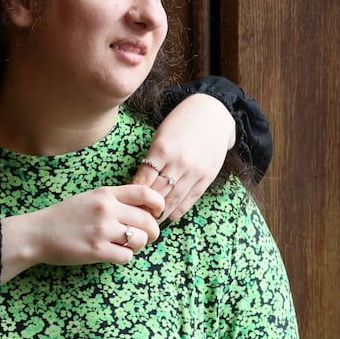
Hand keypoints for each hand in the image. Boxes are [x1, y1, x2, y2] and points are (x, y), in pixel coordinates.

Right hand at [0, 184, 163, 283]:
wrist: (37, 233)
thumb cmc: (64, 217)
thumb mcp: (89, 198)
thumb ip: (113, 201)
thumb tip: (144, 210)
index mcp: (105, 194)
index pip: (146, 194)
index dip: (158, 205)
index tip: (156, 214)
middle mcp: (106, 209)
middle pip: (148, 221)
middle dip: (152, 233)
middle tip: (144, 238)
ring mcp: (102, 230)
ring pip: (140, 240)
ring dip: (137, 246)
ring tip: (126, 246)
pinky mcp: (97, 250)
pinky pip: (126, 256)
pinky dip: (123, 257)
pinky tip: (113, 254)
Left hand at [132, 93, 234, 222]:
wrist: (213, 114)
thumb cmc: (181, 123)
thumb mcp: (161, 135)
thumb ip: (152, 158)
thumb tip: (138, 182)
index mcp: (162, 149)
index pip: (143, 179)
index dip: (134, 195)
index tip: (126, 205)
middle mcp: (179, 162)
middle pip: (158, 192)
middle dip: (145, 208)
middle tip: (134, 220)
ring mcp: (195, 171)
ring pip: (174, 199)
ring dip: (161, 214)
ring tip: (149, 223)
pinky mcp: (207, 176)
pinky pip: (191, 198)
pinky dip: (179, 210)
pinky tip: (169, 217)